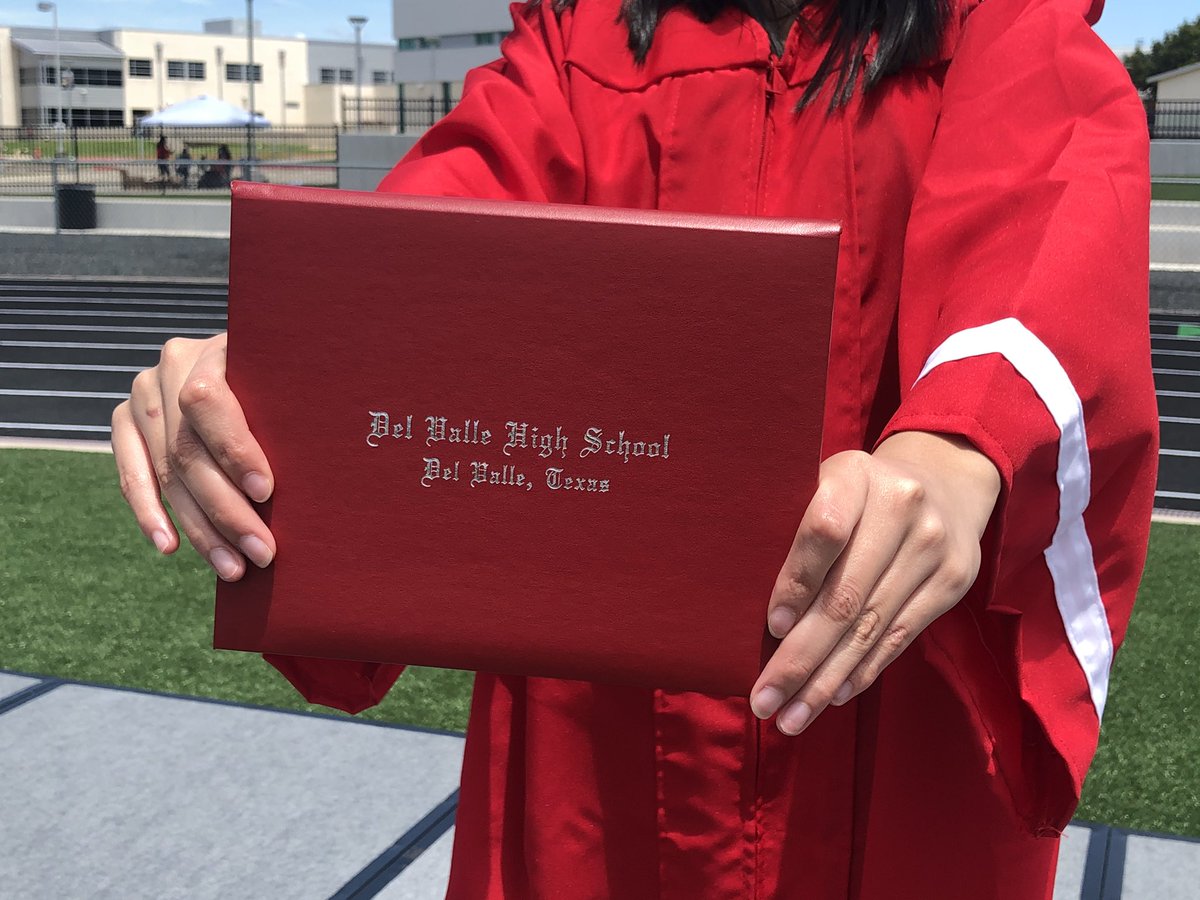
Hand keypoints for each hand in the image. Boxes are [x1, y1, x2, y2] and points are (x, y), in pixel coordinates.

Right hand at [111, 333, 275, 580]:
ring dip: (199, 527)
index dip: (234, 450)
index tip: (267, 492)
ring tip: (232, 567)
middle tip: (261, 552)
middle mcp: (168, 367)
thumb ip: (295, 406)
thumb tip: (326, 471)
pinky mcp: (126, 423)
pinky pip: (131, 476)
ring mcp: (142, 395)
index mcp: (213, 349)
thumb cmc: (285, 379)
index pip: (208, 402)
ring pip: (165, 472)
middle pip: (187, 449)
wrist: (252, 358)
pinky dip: (151, 515)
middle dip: (226, 510)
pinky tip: (169, 547)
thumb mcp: (292, 379)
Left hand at [750, 431, 1000, 734]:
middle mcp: (902, 507)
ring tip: (792, 716)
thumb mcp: (823, 485)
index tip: (773, 627)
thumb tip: (749, 608)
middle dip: (800, 657)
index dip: (797, 582)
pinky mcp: (954, 580)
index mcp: (855, 475)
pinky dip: (863, 669)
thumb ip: (793, 526)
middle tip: (764, 700)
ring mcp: (933, 546)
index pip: (824, 532)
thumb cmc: (855, 492)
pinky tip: (834, 695)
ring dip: (827, 680)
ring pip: (870, 626)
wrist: (942, 479)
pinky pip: (900, 635)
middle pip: (846, 596)